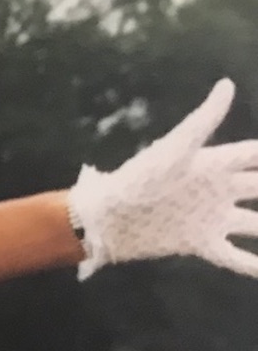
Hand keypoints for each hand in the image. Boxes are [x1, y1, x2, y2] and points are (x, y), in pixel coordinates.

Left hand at [70, 78, 257, 279]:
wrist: (107, 218)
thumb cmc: (138, 177)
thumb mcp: (174, 148)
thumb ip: (203, 120)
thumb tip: (227, 85)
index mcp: (216, 164)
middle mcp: (220, 191)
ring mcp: (213, 218)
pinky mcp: (201, 243)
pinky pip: (235, 256)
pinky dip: (253, 266)